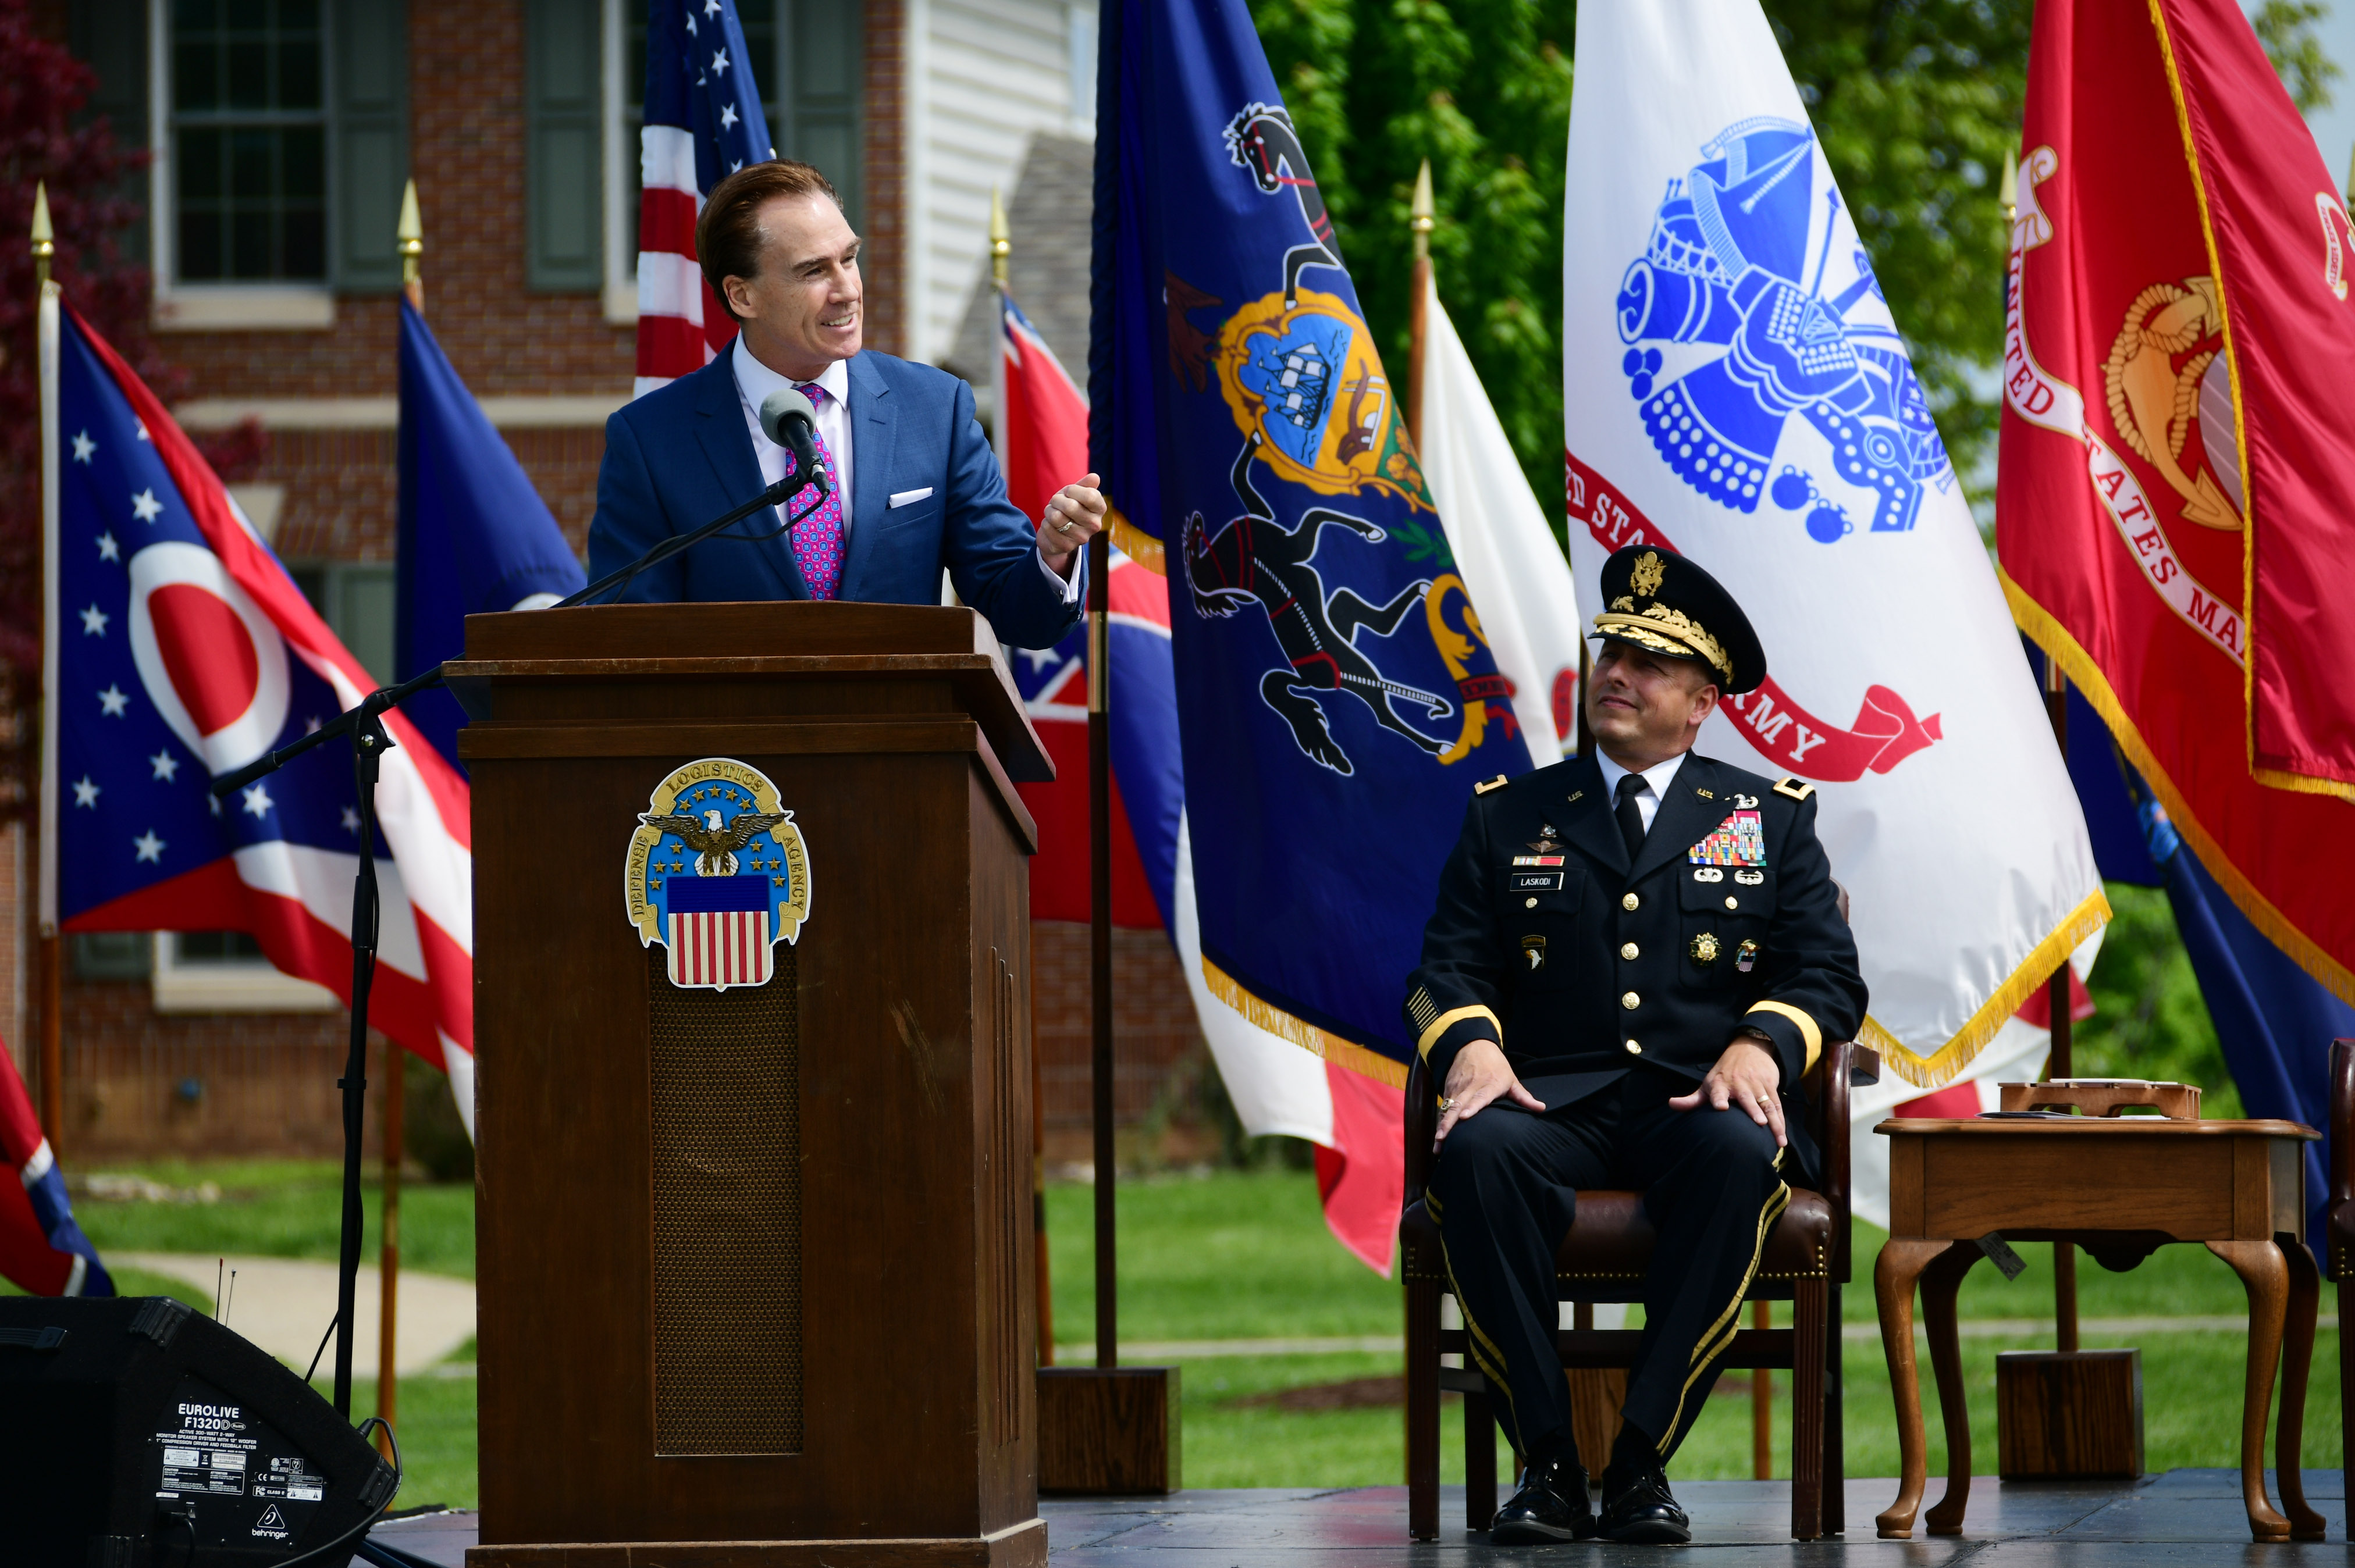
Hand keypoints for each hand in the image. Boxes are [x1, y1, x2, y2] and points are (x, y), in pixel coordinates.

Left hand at [1039, 473, 1107, 574]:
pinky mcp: (1067, 547)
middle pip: (1070, 506)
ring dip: (1049, 512)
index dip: (1073, 490)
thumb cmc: (1068, 507)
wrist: (1058, 532)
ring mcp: (1082, 538)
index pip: (1090, 496)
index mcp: (1100, 509)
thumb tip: (1095, 477)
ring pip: (1057, 517)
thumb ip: (1085, 484)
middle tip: (1057, 503)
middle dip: (1057, 500)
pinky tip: (1051, 527)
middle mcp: (1095, 525)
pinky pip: (1048, 528)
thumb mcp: (1075, 493)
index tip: (1069, 492)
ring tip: (1054, 514)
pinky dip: (1045, 524)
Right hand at [1435, 1039, 1545, 1149]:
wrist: (1473, 1046)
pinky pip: (1443, 1107)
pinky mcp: (1448, 1089)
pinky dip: (1440, 1120)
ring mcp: (1457, 1088)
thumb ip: (1524, 1097)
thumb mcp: (1511, 1079)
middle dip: (1449, 1124)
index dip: (1472, 1107)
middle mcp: (1471, 1086)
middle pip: (1457, 1106)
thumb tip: (1542, 1108)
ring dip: (1442, 1125)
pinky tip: (1438, 1137)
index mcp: (1489, 1085)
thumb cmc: (1496, 1066)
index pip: (1479, 1097)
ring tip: (1437, 1142)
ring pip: (1447, 1108)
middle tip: (1442, 1140)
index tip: (1464, 1117)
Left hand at [1668, 1035, 1785, 1146]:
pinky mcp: (1770, 1086)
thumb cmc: (1724, 1072)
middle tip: (1759, 1123)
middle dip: (1753, 1110)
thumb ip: (1692, 1099)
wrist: (1749, 1048)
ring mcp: (1757, 1085)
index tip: (1721, 1107)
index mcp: (1720, 1083)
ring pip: (1766, 1104)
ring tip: (1778, 1140)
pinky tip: (1782, 1137)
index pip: (1718, 1091)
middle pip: (1747, 1098)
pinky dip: (1780, 1122)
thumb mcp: (1708, 1083)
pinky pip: (1776, 1105)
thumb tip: (1671, 1104)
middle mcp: (1739, 1084)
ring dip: (1773, 1122)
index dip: (1718, 1098)